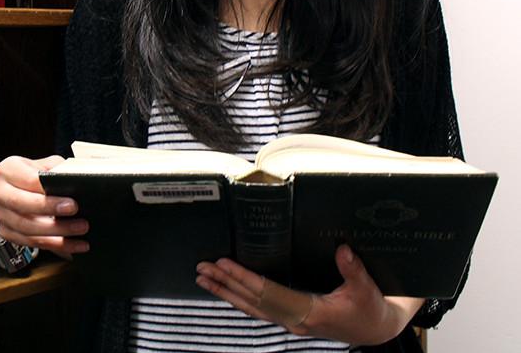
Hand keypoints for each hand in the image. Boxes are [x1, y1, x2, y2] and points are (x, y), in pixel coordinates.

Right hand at [0, 155, 89, 258]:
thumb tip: (74, 182)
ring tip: (79, 229)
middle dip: (50, 210)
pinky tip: (72, 244)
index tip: (71, 202)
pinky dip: (54, 245)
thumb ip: (58, 171)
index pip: (29, 181)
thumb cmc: (39, 175)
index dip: (49, 193)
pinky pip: (30, 243)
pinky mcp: (7, 232)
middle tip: (74, 212)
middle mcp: (0, 192)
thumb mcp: (49, 165)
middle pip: (21, 204)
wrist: (28, 187)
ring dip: (56, 232)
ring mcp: (2, 214)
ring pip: (26, 227)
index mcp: (8, 170)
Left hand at [195, 244, 423, 344]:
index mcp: (310, 312)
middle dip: (226, 284)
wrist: (377, 328)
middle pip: (253, 302)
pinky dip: (240, 299)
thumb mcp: (366, 288)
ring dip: (226, 293)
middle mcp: (295, 320)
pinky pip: (259, 310)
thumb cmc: (371, 307)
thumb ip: (353, 270)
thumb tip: (342, 250)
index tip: (224, 264)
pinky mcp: (291, 319)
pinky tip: (226, 290)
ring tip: (203, 279)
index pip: (268, 294)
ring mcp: (291, 322)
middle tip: (202, 268)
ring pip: (252, 309)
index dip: (245, 279)